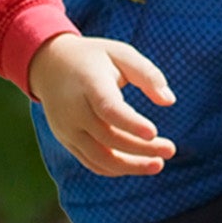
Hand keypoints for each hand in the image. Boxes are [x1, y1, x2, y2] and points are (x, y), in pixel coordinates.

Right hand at [27, 34, 175, 176]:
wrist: (50, 65)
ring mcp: (68, 128)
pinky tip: (137, 164)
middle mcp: (74, 110)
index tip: (154, 132)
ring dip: (131, 166)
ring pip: (100, 158)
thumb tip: (170, 101)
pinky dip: (115, 168)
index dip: (130, 123)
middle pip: (109, 138)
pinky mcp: (67, 140)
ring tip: (158, 164)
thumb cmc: (94, 58)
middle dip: (142, 148)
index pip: (108, 109)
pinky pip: (91, 162)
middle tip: (171, 149)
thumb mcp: (121, 53)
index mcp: (88, 84)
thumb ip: (147, 74)